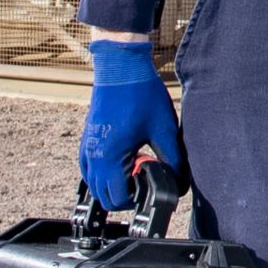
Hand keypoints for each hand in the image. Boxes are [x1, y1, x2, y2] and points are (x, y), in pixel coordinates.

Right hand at [78, 38, 182, 210]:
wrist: (120, 67)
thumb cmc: (140, 94)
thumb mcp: (165, 129)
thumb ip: (175, 159)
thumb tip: (181, 183)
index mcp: (108, 158)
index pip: (115, 199)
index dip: (136, 200)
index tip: (152, 187)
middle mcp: (92, 157)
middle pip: (102, 196)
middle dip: (124, 195)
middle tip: (146, 178)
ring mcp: (86, 148)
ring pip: (94, 183)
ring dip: (113, 184)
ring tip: (138, 166)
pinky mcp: (87, 139)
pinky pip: (90, 168)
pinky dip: (104, 172)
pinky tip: (126, 158)